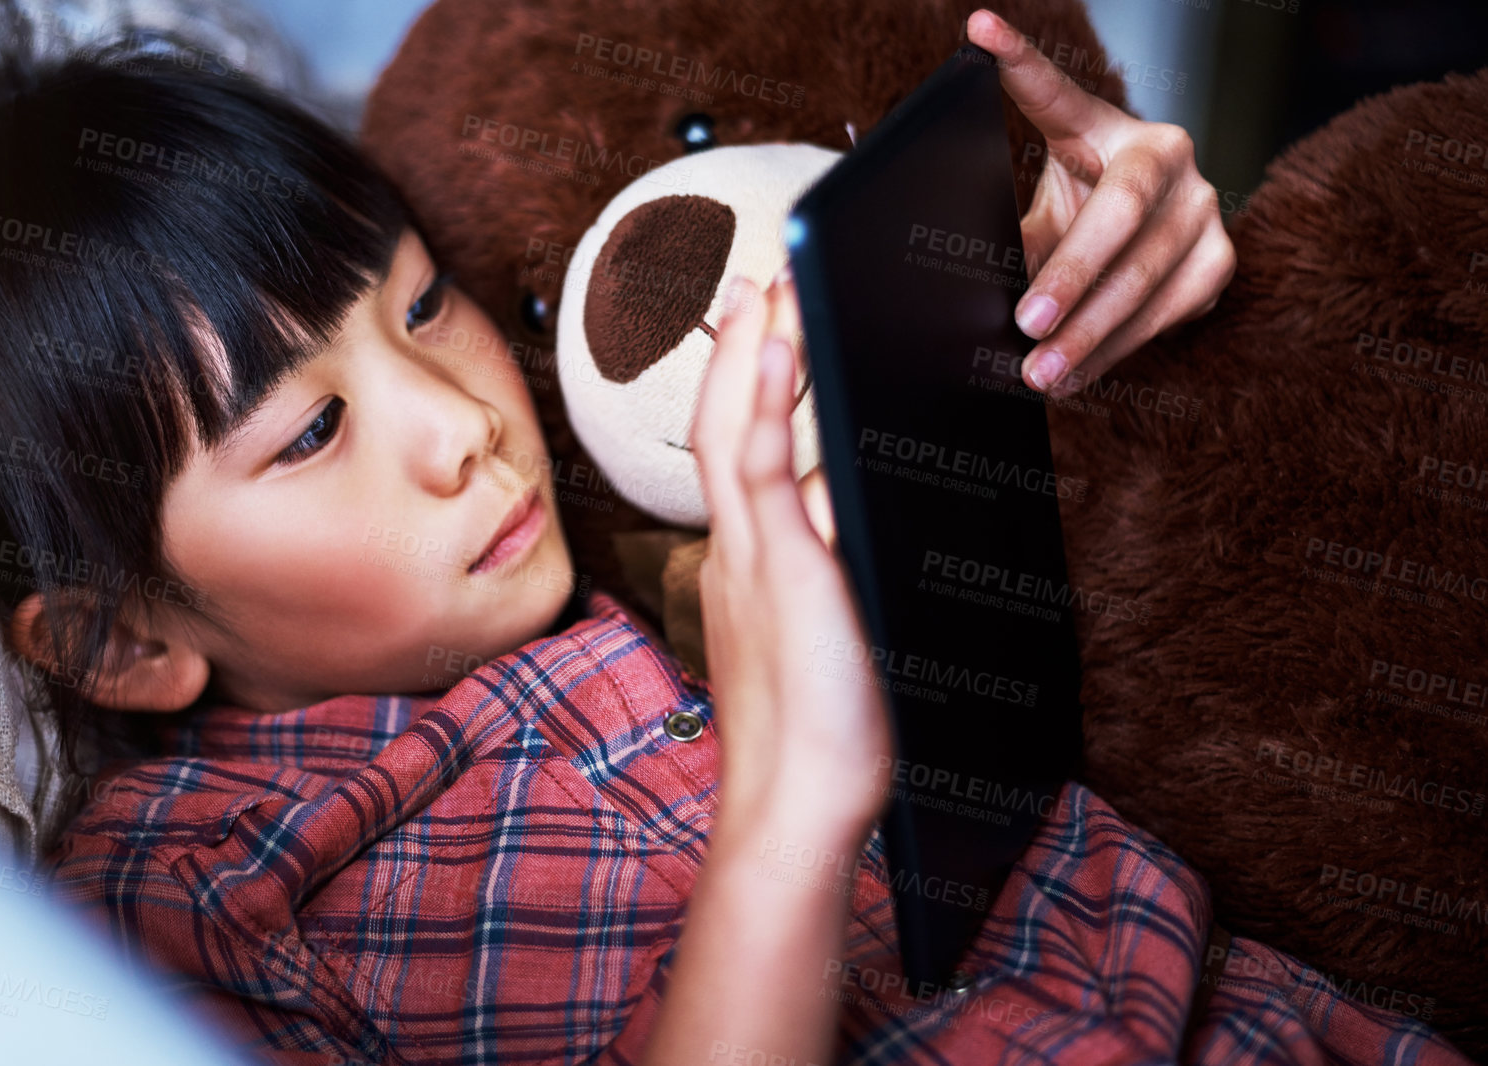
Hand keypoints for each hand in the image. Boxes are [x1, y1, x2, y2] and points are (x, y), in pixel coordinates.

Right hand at [690, 274, 890, 827]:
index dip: (743, 382)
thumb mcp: (835, 631)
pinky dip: (768, 398)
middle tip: (756, 278)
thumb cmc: (825, 733)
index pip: (734, 451)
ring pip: (736, 427)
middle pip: (722, 421)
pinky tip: (787, 345)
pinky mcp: (782, 567)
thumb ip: (839, 570)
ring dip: (755, 346)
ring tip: (776, 283)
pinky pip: (763, 467)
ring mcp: (753, 554)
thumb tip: (867, 510)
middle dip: (740, 344)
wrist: (800, 804)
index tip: (759, 325)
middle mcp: (739, 548)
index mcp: (750, 561)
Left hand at [967, 9, 1235, 396]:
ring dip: (1088, 334)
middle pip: (1120, 216)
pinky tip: (1076, 375)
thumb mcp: (1046, 213)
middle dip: (1071, 277)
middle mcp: (1168, 154)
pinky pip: (1165, 315)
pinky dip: (1113, 351)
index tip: (980, 32)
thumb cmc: (1081, 216)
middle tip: (1025, 322)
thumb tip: (976, 283)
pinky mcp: (1220, 262)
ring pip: (1145, 278)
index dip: (1021, 63)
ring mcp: (1204, 208)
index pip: (1059, 95)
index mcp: (1110, 127)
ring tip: (1039, 372)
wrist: (1148, 248)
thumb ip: (1019, 237)